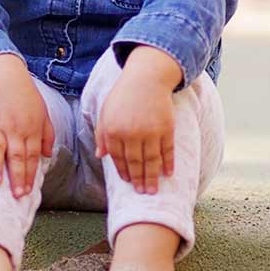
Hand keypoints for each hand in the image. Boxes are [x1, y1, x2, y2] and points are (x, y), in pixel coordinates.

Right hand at [0, 55, 56, 199]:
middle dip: (17, 176)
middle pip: (16, 156)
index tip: (27, 192)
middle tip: (17, 195)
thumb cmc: (25, 95)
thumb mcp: (42, 112)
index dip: (29, 174)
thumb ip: (47, 134)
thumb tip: (47, 155)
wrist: (4, 74)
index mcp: (31, 128)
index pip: (32, 156)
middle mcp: (14, 128)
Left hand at [96, 49, 180, 194]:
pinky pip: (167, 151)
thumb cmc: (124, 95)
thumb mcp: (106, 112)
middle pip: (135, 163)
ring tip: (153, 191)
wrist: (147, 78)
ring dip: (152, 177)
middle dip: (138, 180)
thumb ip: (101, 134)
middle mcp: (131, 133)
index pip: (118, 158)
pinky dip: (168, 163)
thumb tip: (100, 156)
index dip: (124, 171)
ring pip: (151, 161)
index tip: (128, 181)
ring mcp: (150, 132)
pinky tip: (168, 173)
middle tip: (142, 192)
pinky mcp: (166, 128)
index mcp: (113, 130)